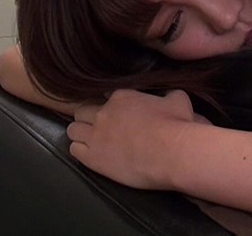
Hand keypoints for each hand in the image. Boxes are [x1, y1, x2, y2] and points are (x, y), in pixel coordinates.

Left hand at [67, 89, 200, 189]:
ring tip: (92, 142)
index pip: (102, 96)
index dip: (108, 106)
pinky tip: (91, 155)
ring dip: (80, 133)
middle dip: (88, 118)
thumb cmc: (177, 125)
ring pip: (73, 129)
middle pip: (82, 111)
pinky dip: (80, 150)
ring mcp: (95, 135)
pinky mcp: (92, 158)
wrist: (172, 152)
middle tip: (101, 128)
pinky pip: (74, 150)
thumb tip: (168, 94)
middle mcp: (103, 113)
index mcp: (121, 97)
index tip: (116, 114)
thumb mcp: (178, 99)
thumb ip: (167, 94)